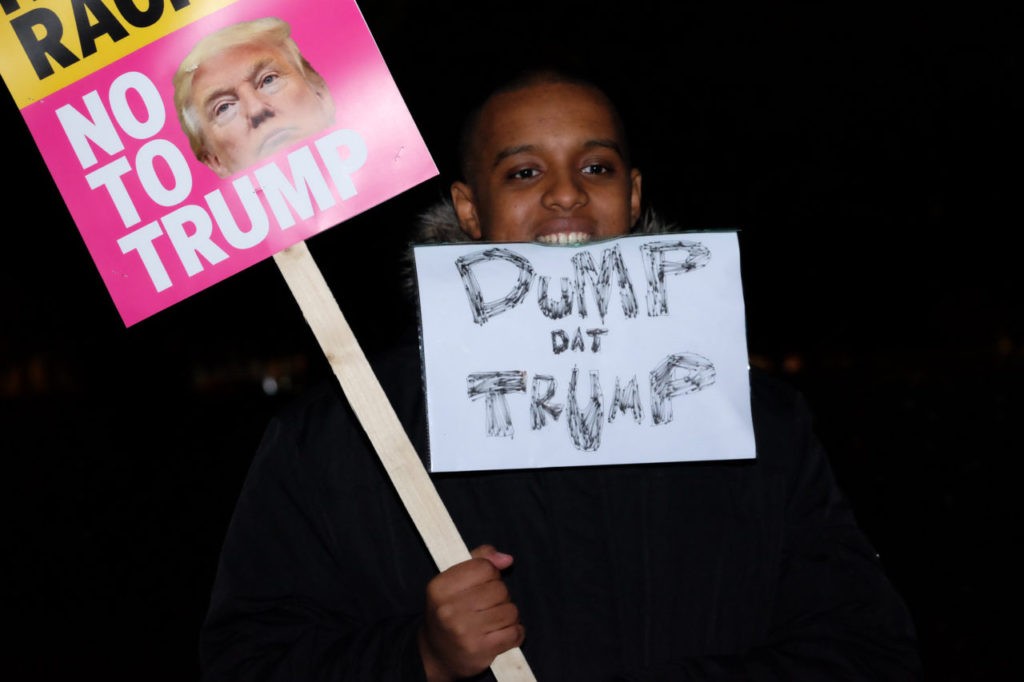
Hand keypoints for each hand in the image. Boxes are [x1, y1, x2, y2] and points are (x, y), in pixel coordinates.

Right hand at [418, 544, 524, 680]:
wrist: (435, 655)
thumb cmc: (449, 612)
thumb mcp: (453, 581)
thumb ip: (478, 560)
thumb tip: (506, 559)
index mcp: (440, 587)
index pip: (485, 567)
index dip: (491, 574)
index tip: (483, 584)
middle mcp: (449, 609)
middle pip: (500, 589)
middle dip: (500, 596)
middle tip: (488, 606)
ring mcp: (464, 631)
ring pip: (511, 611)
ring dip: (508, 616)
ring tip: (494, 621)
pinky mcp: (479, 650)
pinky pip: (514, 633)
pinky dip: (515, 633)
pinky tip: (502, 634)